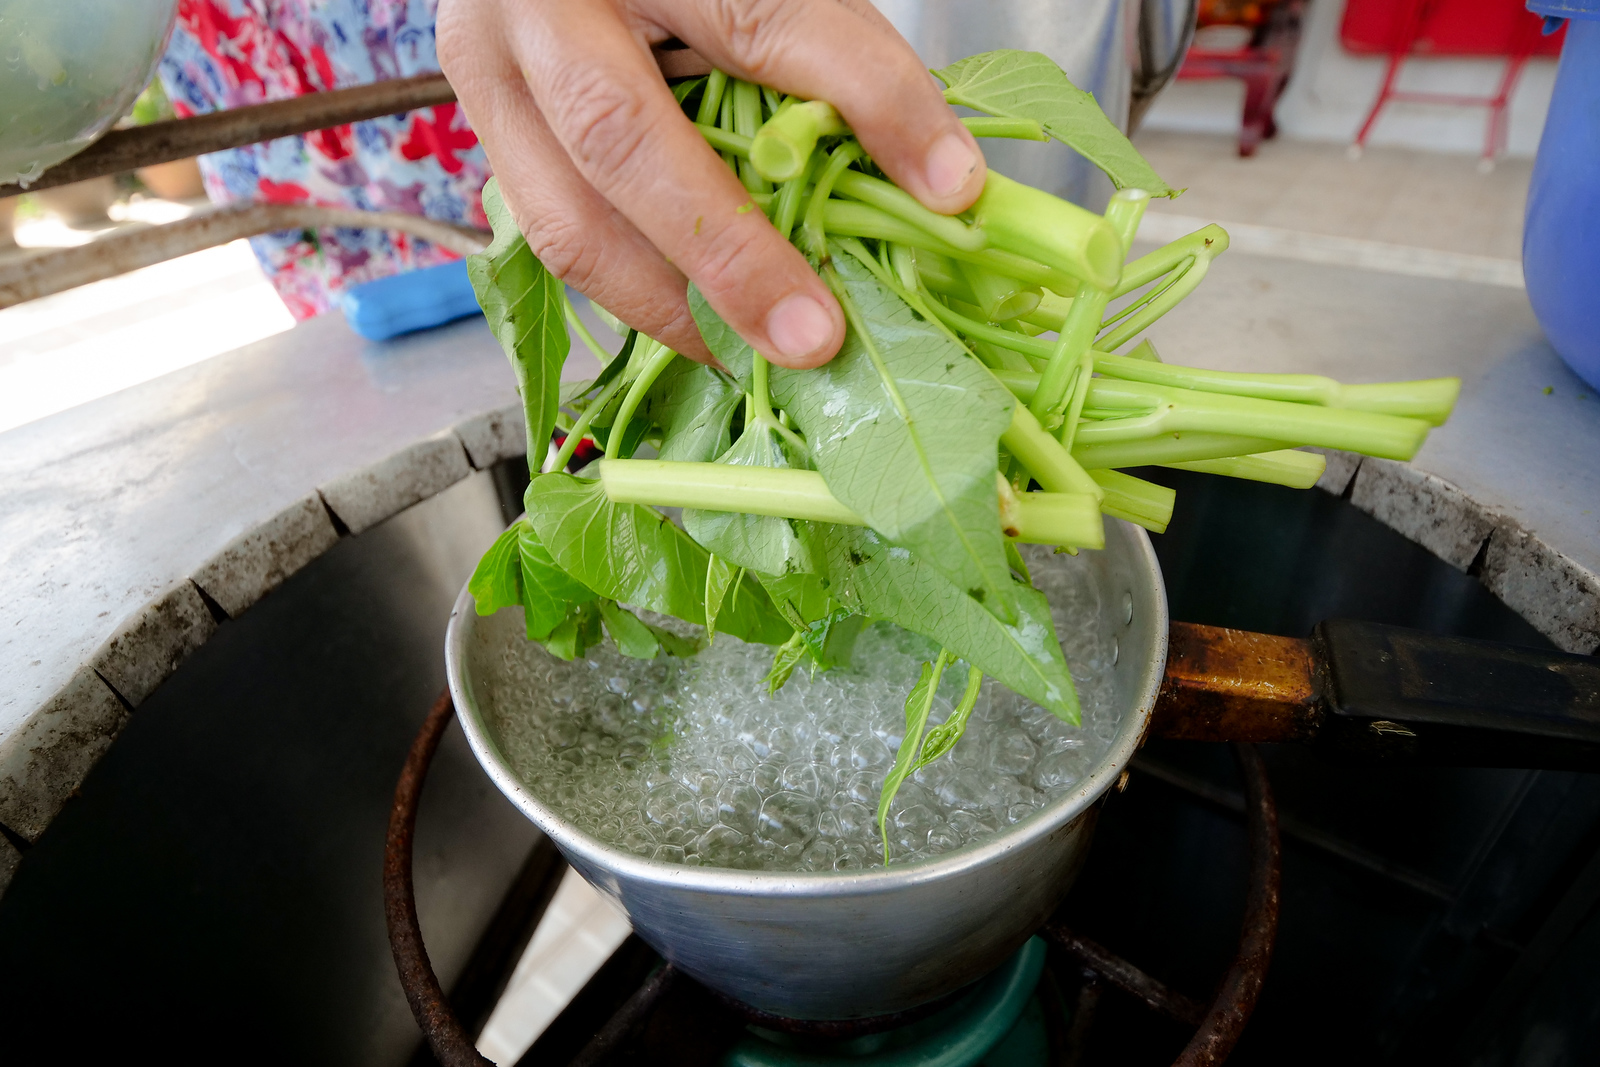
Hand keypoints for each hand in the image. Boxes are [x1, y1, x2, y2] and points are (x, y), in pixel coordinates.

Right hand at [437, 0, 985, 366]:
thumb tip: (938, 184)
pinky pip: (557, 242)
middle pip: (622, 138)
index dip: (867, 100)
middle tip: (813, 338)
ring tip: (760, 358)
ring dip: (675, 308)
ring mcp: (490, 76)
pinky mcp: (486, 141)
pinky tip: (707, 328)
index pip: (764, 16)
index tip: (949, 184)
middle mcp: (539, 4)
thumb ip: (831, 59)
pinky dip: (642, 298)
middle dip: (729, 256)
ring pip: (567, 221)